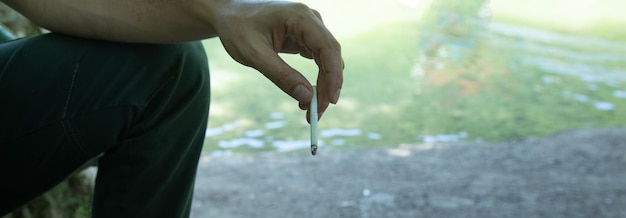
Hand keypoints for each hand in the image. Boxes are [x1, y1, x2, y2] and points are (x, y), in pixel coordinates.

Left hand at [211, 0, 343, 121]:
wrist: (228, 14)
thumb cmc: (237, 28)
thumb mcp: (255, 54)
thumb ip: (281, 75)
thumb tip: (307, 97)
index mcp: (299, 17)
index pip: (328, 47)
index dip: (334, 75)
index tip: (331, 100)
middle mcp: (310, 19)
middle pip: (331, 56)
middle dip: (327, 86)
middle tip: (316, 113)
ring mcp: (309, 27)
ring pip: (327, 60)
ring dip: (323, 85)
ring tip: (309, 109)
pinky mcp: (305, 37)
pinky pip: (319, 59)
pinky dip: (316, 78)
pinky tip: (307, 94)